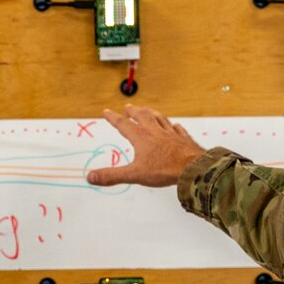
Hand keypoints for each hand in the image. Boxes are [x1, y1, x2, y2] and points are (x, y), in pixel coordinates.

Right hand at [86, 105, 205, 187]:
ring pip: (160, 118)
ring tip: (148, 110)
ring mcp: (171, 133)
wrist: (192, 167)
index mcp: (141, 137)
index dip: (113, 118)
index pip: (123, 124)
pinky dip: (173, 126)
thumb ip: (112, 176)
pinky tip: (174, 126)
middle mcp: (155, 131)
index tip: (107, 111)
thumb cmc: (165, 169)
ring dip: (151, 113)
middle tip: (128, 107)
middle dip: (133, 111)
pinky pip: (177, 129)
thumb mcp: (134, 174)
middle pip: (142, 116)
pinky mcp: (183, 139)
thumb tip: (91, 177)